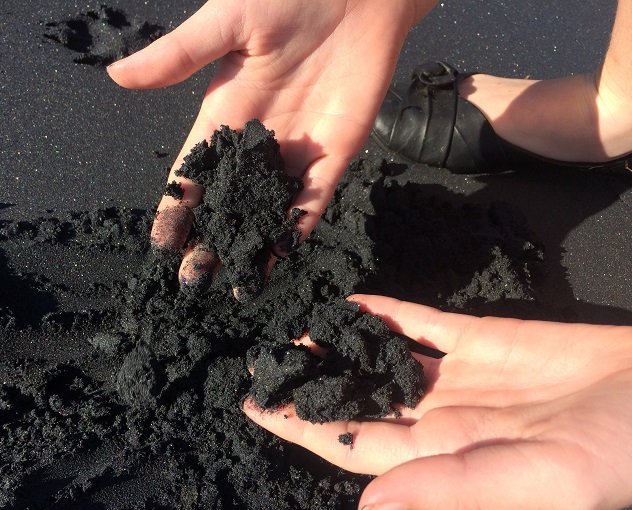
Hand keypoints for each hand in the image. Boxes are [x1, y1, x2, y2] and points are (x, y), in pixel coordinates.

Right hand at [106, 0, 426, 297]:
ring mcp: (296, 152)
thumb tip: (118, 77)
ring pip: (267, 210)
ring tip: (234, 286)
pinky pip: (312, 202)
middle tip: (192, 281)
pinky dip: (296, 232)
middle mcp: (257, 141)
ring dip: (251, 246)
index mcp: (225, 113)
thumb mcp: (225, 23)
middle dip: (210, 239)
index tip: (161, 244)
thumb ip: (178, 56)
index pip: (193, 171)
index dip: (177, 207)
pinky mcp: (334, 156)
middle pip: (228, 202)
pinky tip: (280, 261)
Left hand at [244, 294, 631, 508]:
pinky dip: (386, 312)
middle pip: (357, 396)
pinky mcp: (483, 340)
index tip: (253, 402)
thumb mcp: (540, 479)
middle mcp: (441, 417)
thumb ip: (454, 487)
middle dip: (307, 381)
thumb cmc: (616, 452)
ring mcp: (460, 376)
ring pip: (381, 357)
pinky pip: (422, 324)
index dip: (301, 424)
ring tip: (292, 329)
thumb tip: (371, 502)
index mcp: (443, 456)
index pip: (354, 440)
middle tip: (260, 357)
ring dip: (337, 344)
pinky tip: (350, 303)